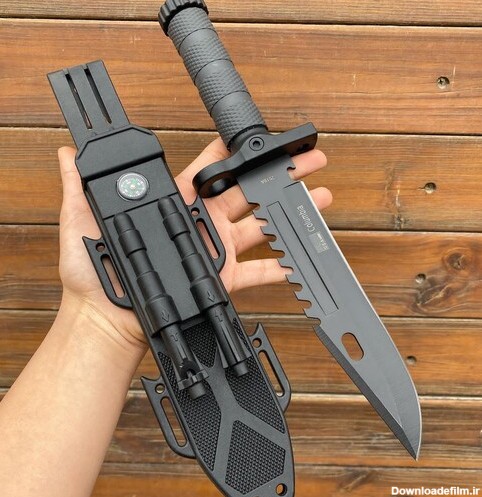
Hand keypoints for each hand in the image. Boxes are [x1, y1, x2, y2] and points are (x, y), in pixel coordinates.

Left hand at [57, 138, 330, 346]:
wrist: (107, 317)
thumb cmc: (94, 271)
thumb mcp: (82, 221)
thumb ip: (80, 185)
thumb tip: (68, 152)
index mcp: (174, 203)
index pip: (207, 169)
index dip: (230, 152)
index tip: (252, 139)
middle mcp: (200, 222)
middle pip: (246, 191)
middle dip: (276, 174)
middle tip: (303, 161)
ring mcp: (215, 249)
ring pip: (261, 225)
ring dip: (290, 213)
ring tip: (317, 199)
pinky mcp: (223, 278)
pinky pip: (258, 271)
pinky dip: (279, 268)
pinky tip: (299, 260)